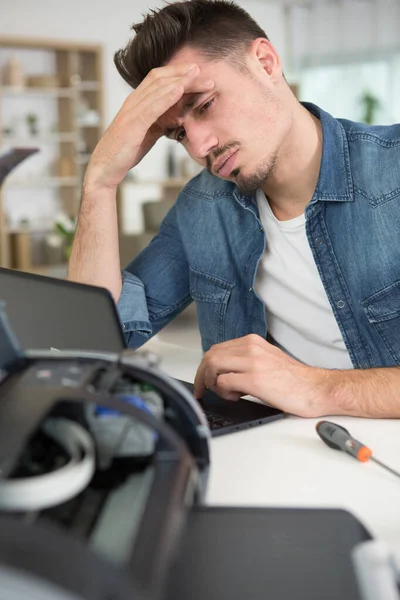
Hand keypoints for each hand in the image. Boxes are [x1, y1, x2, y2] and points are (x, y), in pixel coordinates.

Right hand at [84, 63, 213, 193]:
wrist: (105, 167)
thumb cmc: (125, 151)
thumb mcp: (147, 133)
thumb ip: (160, 122)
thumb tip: (177, 118)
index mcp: (137, 102)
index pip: (158, 80)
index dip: (177, 73)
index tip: (197, 73)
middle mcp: (133, 102)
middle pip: (160, 79)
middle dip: (182, 73)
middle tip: (203, 71)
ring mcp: (132, 112)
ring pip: (157, 89)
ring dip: (179, 81)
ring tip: (196, 75)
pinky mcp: (132, 125)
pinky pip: (151, 107)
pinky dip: (166, 97)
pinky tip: (180, 90)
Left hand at [193, 334, 329, 417]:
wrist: (316, 389)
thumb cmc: (295, 380)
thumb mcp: (267, 360)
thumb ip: (245, 360)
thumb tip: (224, 372)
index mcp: (252, 342)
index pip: (216, 349)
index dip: (205, 367)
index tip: (203, 380)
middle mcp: (250, 348)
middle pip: (210, 356)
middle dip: (202, 375)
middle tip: (203, 390)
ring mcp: (252, 362)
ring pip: (213, 366)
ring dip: (211, 383)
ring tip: (224, 393)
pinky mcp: (255, 380)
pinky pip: (224, 382)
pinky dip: (223, 391)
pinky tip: (235, 397)